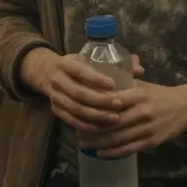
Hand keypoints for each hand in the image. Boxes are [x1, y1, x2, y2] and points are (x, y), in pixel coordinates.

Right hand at [26, 49, 144, 133]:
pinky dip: (87, 125)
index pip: (80, 71)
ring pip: (76, 109)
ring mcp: (55, 96)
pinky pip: (71, 120)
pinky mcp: (56, 110)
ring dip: (96, 116)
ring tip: (115, 118)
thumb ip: (114, 63)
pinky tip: (102, 127)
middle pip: (79, 93)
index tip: (113, 84)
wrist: (46, 72)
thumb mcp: (88, 58)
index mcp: (66, 64)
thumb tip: (139, 70)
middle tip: (119, 104)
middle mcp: (58, 80)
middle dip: (100, 101)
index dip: (96, 79)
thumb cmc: (76, 65)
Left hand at [77, 80, 186, 158]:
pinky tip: (99, 153)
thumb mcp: (142, 84)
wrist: (186, 107)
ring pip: (118, 138)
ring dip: (98, 143)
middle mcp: (142, 112)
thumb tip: (96, 80)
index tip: (79, 110)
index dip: (93, 108)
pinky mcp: (152, 141)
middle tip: (76, 131)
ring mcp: (147, 128)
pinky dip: (112, 153)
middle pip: (111, 123)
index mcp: (138, 94)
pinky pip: (129, 149)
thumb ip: (122, 83)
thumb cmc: (159, 94)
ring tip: (83, 143)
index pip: (111, 102)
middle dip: (91, 129)